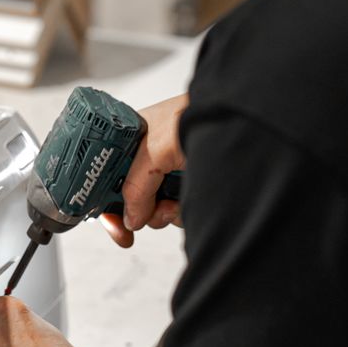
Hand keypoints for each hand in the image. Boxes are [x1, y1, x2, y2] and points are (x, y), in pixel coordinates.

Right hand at [100, 93, 186, 248]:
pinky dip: (182, 213)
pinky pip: (179, 211)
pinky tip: (188, 202)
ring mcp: (173, 173)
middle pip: (131, 197)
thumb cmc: (198, 117)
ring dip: (163, 214)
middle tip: (132, 229)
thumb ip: (135, 186)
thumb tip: (129, 218)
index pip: (108, 174)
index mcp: (133, 139)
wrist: (242, 125)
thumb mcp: (155, 149)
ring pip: (156, 209)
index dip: (105, 199)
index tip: (110, 221)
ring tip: (173, 203)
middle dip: (136, 213)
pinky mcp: (193, 186)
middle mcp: (151, 157)